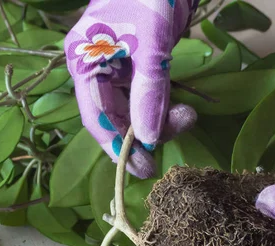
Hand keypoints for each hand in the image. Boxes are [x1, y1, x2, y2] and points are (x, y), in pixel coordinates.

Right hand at [65, 0, 197, 178]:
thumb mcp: (152, 47)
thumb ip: (149, 93)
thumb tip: (148, 140)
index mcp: (86, 62)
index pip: (96, 118)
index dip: (118, 148)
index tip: (142, 170)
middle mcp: (97, 69)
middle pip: (118, 118)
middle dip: (148, 130)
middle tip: (180, 131)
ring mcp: (119, 68)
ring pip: (137, 111)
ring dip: (162, 120)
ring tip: (188, 116)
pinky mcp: (139, 66)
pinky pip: (149, 99)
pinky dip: (165, 108)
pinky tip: (183, 110)